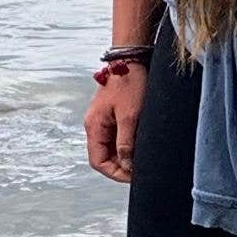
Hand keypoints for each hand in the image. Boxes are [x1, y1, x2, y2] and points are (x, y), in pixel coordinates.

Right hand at [85, 64, 144, 181]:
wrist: (131, 59)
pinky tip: (140, 145)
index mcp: (94, 126)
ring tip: (142, 158)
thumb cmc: (129, 82)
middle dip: (121, 167)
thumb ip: (126, 143)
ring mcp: (103, 120)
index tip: (133, 177)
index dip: (115, 173)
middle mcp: (95, 125)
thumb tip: (126, 165)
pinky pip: (117, 137)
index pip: (98, 162)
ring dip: (125, 156)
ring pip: (111, 148)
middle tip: (140, 170)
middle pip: (104, 157)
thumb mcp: (130, 116)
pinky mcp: (113, 115)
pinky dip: (128, 145)